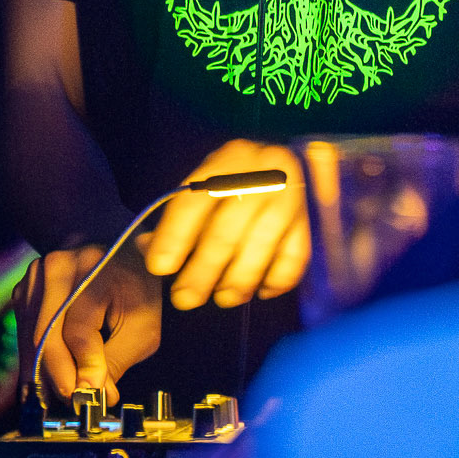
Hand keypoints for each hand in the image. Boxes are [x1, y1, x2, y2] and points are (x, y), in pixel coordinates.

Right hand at [16, 238, 161, 407]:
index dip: (85, 366)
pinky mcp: (24, 289)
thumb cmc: (135, 288)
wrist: (116, 250)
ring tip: (66, 393)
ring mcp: (35, 276)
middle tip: (76, 401)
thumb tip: (93, 394)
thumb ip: (117, 360)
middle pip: (47, 335)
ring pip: (31, 338)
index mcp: (95, 267)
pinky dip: (36, 360)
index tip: (93, 393)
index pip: (80, 328)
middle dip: (60, 376)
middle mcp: (58, 266)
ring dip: (46, 373)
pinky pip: (25, 334)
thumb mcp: (142, 323)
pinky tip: (49, 379)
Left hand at [145, 141, 308, 309]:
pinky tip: (260, 291)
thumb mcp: (204, 186)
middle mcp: (263, 171)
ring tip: (222, 298)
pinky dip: (277, 280)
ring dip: (239, 280)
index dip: (175, 237)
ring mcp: (291, 195)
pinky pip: (295, 256)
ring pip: (263, 243)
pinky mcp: (309, 219)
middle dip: (203, 270)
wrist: (286, 164)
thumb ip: (177, 219)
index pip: (196, 200)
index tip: (160, 269)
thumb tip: (149, 251)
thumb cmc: (235, 181)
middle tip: (185, 299)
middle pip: (229, 227)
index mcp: (229, 158)